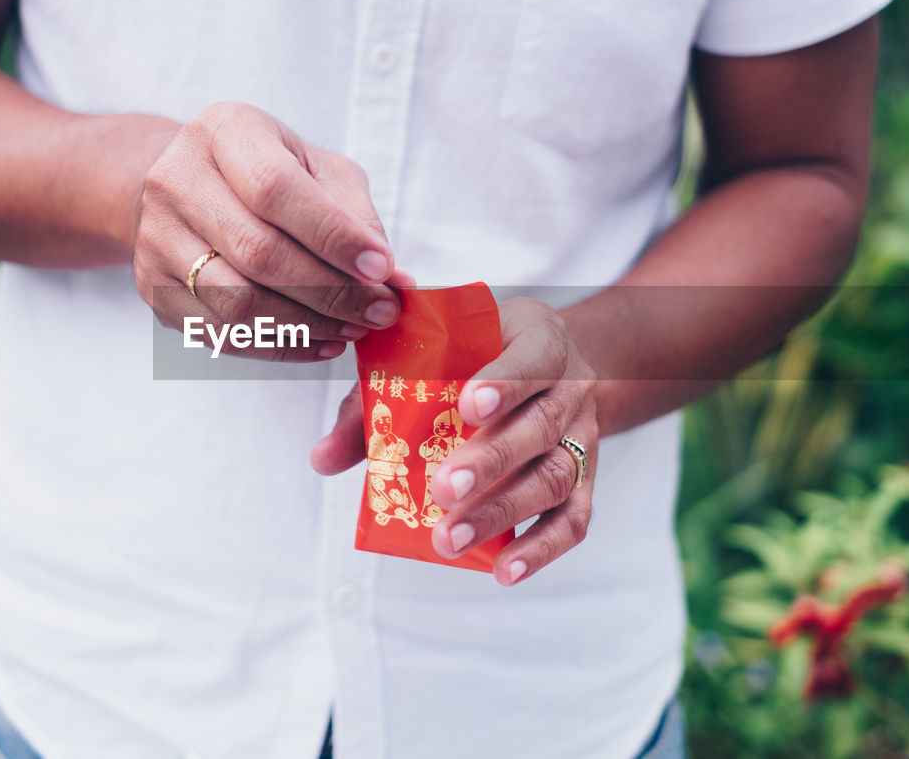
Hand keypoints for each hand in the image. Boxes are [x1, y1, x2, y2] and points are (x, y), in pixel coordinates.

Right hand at [133, 101, 411, 361]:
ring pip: (237, 303)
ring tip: (353, 329)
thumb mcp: (317, 169)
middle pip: (257, 253)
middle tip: (379, 312)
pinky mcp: (153, 288)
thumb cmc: (266, 173)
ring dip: (308, 327)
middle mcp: (176, 180)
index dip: (333, 235)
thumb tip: (396, 280)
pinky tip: (320, 343)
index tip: (381, 268)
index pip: (276, 189)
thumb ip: (356, 218)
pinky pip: (221, 334)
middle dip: (330, 292)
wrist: (185, 184)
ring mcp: (156, 237)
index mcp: (223, 131)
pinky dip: (280, 348)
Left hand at [312, 298, 597, 584]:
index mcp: (539, 339)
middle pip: (539, 427)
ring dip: (503, 512)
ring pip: (555, 476)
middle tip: (443, 490)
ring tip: (450, 541)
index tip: (466, 404)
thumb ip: (379, 398)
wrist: (559, 364)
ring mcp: (582, 437)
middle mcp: (570, 389)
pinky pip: (573, 518)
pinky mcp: (586, 480)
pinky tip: (504, 571)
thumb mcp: (435, 353)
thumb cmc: (481, 355)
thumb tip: (322, 458)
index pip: (531, 357)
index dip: (504, 382)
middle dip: (490, 461)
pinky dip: (541, 548)